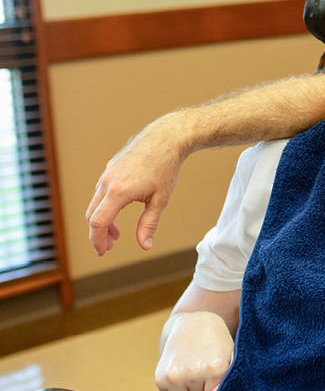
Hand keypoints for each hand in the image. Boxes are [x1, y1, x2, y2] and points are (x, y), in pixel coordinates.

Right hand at [86, 115, 187, 255]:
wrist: (165, 138)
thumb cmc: (166, 168)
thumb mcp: (160, 200)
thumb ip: (149, 224)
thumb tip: (144, 246)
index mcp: (118, 191)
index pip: (98, 222)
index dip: (97, 240)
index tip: (103, 252)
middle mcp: (107, 182)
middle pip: (92, 215)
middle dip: (98, 234)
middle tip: (109, 247)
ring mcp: (107, 174)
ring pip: (95, 203)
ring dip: (102, 221)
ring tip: (116, 234)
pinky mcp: (110, 169)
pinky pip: (100, 192)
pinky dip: (104, 207)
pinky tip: (116, 212)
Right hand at [155, 311, 234, 390]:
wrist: (193, 324)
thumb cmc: (217, 344)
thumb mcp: (232, 358)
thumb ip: (228, 382)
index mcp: (216, 369)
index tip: (216, 377)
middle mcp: (193, 374)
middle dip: (202, 390)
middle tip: (204, 370)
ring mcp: (174, 377)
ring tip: (194, 371)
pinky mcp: (160, 379)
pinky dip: (176, 388)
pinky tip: (182, 370)